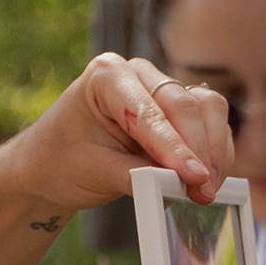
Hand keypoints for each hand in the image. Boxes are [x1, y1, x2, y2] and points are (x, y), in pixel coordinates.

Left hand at [0, 54, 232, 224]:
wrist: (51, 165)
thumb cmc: (63, 162)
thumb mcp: (94, 172)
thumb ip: (135, 176)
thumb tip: (178, 184)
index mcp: (106, 76)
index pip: (148, 112)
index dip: (174, 147)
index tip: (193, 176)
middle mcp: (137, 73)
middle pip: (183, 105)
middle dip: (199, 151)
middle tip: (204, 191)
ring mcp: (160, 87)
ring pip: (205, 108)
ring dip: (214, 149)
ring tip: (208, 190)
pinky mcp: (176, 108)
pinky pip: (208, 121)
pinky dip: (214, 150)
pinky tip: (209, 179)